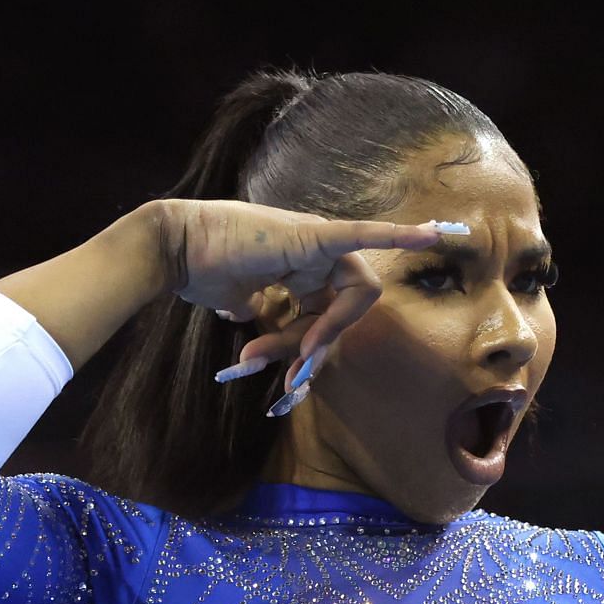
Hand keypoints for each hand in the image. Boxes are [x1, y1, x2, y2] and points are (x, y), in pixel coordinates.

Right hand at [150, 197, 444, 380]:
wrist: (172, 251)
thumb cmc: (199, 272)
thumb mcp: (243, 304)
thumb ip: (261, 314)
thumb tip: (250, 321)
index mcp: (305, 266)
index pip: (331, 313)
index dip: (314, 344)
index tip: (289, 368)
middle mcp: (317, 251)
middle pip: (349, 308)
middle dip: (321, 344)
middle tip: (292, 368)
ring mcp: (317, 239)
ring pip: (350, 295)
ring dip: (318, 334)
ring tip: (266, 352)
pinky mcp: (312, 234)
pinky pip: (362, 235)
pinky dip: (397, 235)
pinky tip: (431, 234)